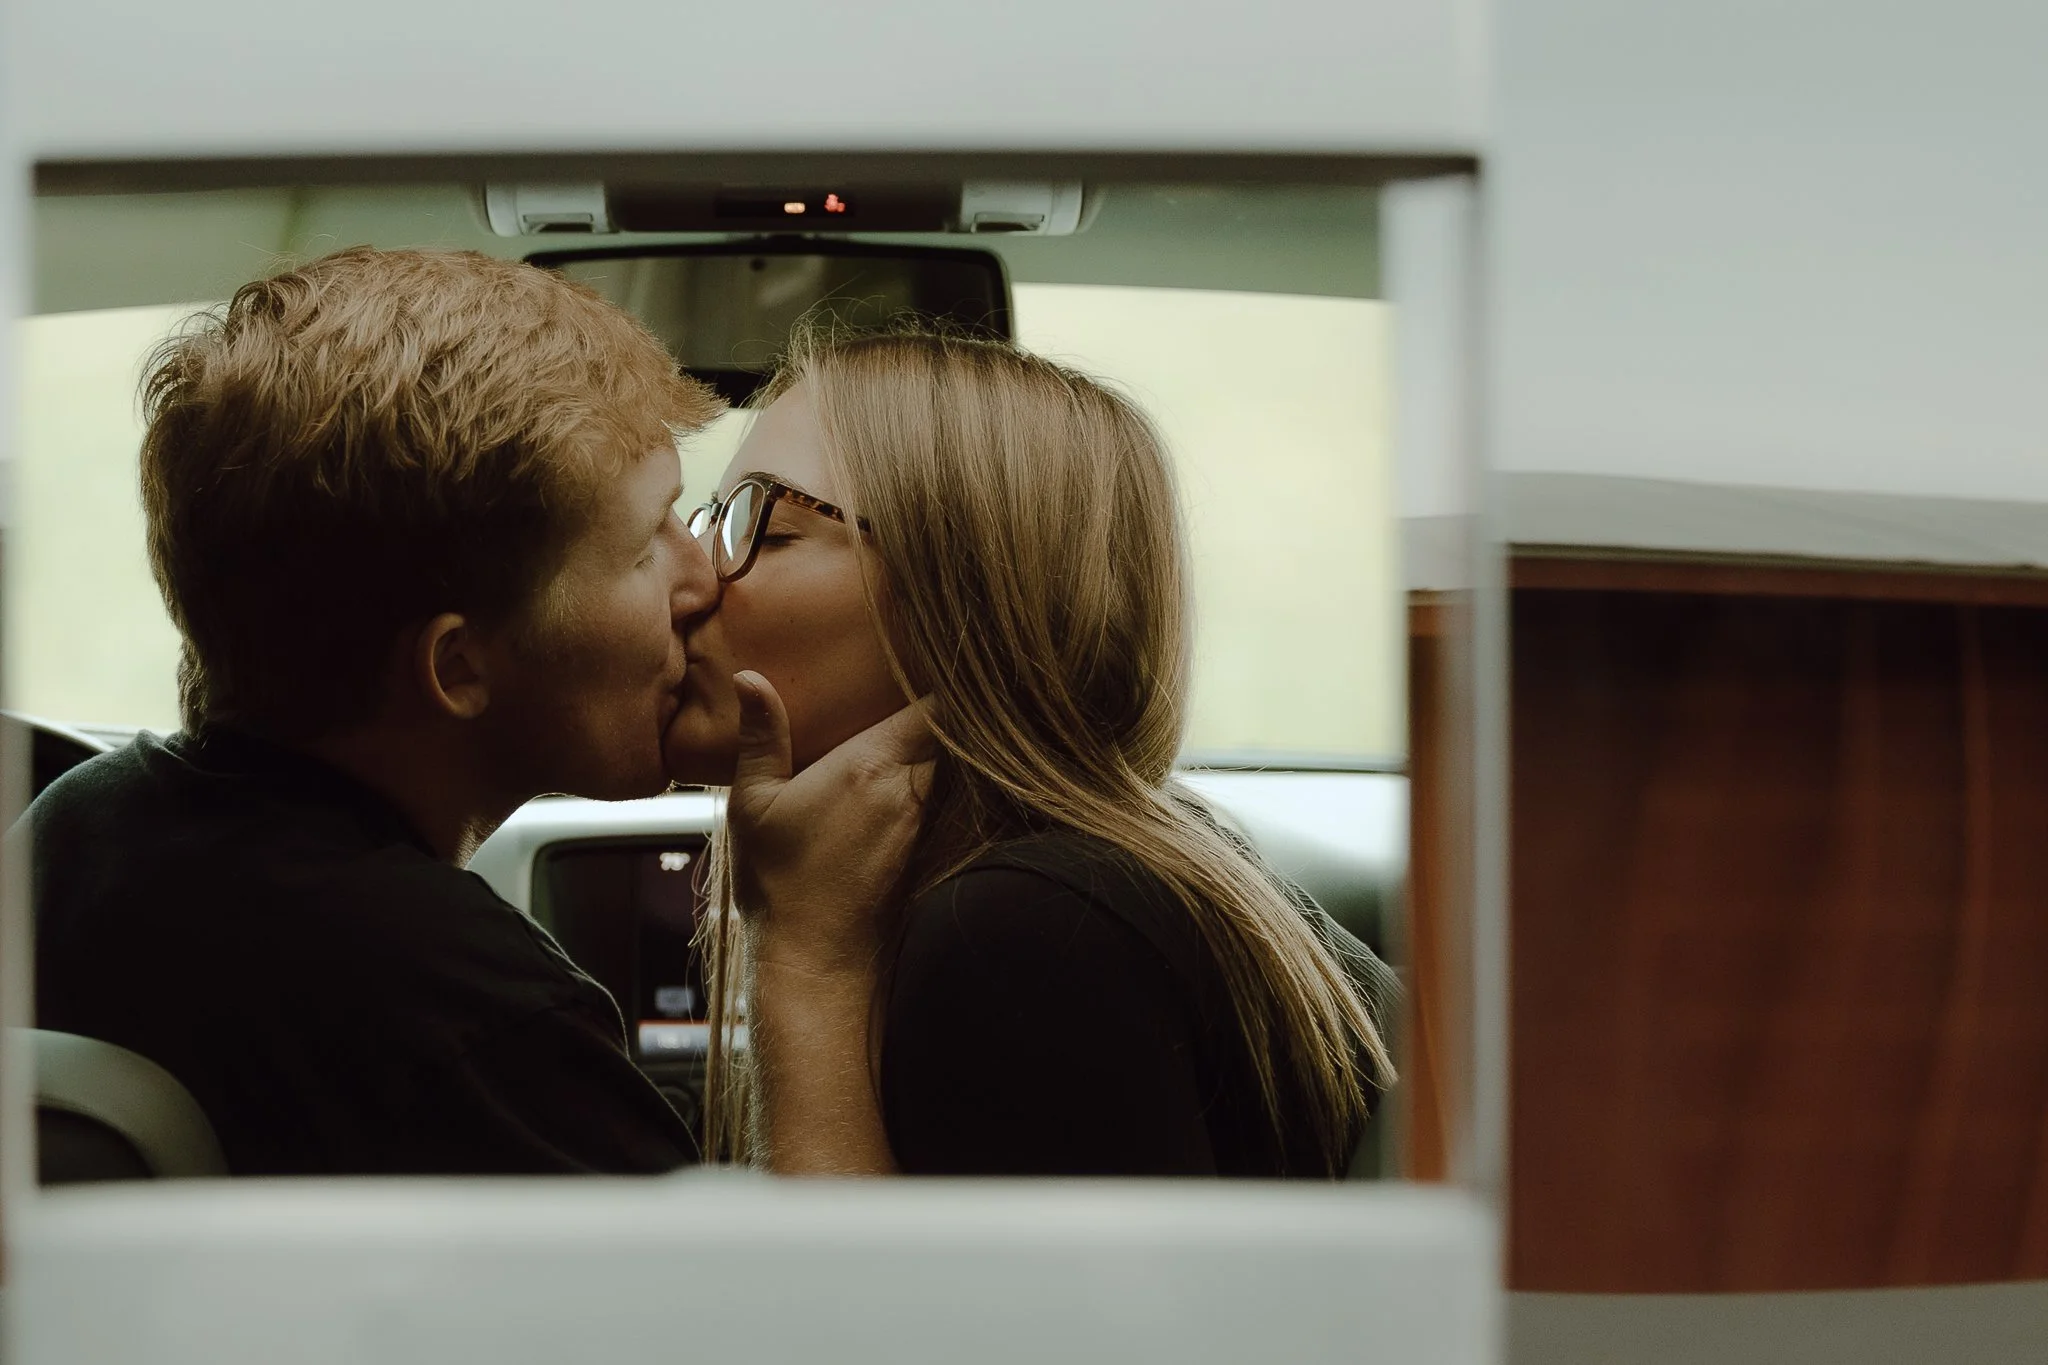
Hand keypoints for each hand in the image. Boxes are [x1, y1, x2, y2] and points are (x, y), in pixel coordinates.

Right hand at [724, 670, 935, 975]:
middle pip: (953, 731)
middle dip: (947, 708)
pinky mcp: (931, 851)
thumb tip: (751, 676)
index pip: (935, 705)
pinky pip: (949, 799)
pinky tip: (918, 778)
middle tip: (932, 680)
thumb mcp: (753, 805)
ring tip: (928, 721)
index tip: (937, 655)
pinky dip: (943, 781)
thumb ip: (760, 737)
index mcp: (873, 765)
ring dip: (945, 745)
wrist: (816, 964)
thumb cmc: (779, 884)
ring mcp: (928, 823)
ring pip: (954, 766)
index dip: (944, 678)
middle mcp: (913, 790)